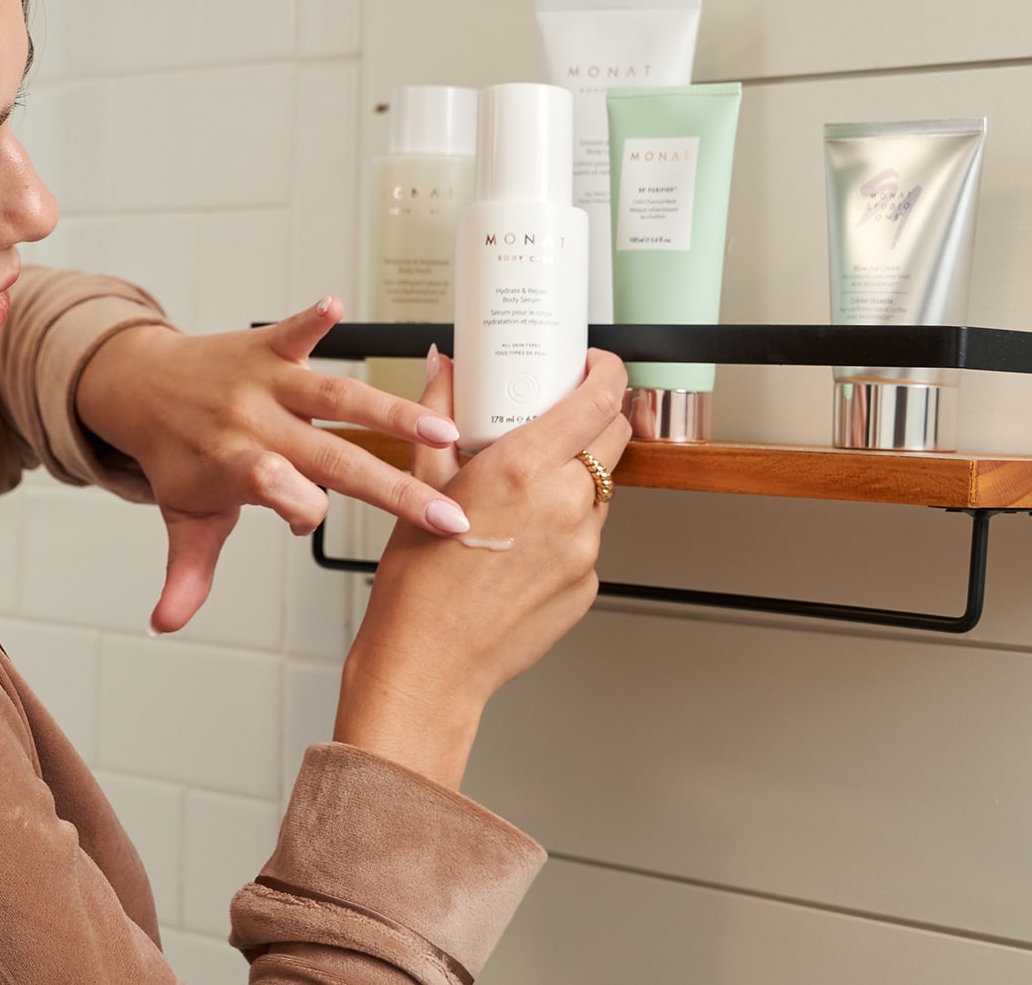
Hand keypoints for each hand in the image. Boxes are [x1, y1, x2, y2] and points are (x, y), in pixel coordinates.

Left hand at [75, 297, 473, 633]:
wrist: (140, 385)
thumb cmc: (177, 455)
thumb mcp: (183, 519)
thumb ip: (185, 573)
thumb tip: (164, 626)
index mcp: (237, 469)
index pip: (288, 498)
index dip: (301, 512)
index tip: (302, 522)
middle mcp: (256, 425)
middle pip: (332, 459)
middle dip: (390, 488)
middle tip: (444, 513)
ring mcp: (265, 383)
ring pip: (336, 398)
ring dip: (390, 413)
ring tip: (442, 430)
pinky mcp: (266, 346)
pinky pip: (292, 331)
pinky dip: (312, 319)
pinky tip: (337, 304)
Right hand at [334, 347, 631, 788]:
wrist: (429, 666)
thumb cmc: (416, 588)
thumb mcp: (420, 485)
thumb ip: (438, 417)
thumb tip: (445, 369)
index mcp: (524, 469)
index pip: (599, 398)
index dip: (607, 371)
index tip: (594, 363)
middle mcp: (564, 504)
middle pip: (614, 436)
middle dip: (598, 415)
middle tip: (565, 413)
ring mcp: (583, 547)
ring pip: (600, 489)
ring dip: (576, 476)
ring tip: (527, 489)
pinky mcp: (588, 583)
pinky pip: (587, 537)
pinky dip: (566, 527)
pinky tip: (523, 542)